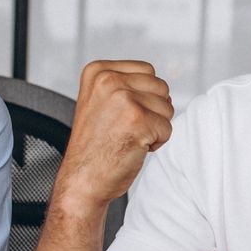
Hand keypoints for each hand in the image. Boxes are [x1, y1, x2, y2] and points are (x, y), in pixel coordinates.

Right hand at [53, 60, 173, 213]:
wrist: (82, 180)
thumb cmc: (95, 146)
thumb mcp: (100, 101)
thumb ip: (126, 85)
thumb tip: (163, 89)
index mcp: (98, 71)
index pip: (147, 71)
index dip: (143, 97)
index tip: (119, 115)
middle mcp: (108, 80)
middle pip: (160, 87)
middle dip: (152, 111)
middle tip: (124, 129)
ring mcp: (123, 98)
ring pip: (167, 107)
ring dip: (155, 127)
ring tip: (127, 137)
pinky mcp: (138, 120)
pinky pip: (167, 128)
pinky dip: (156, 142)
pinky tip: (133, 148)